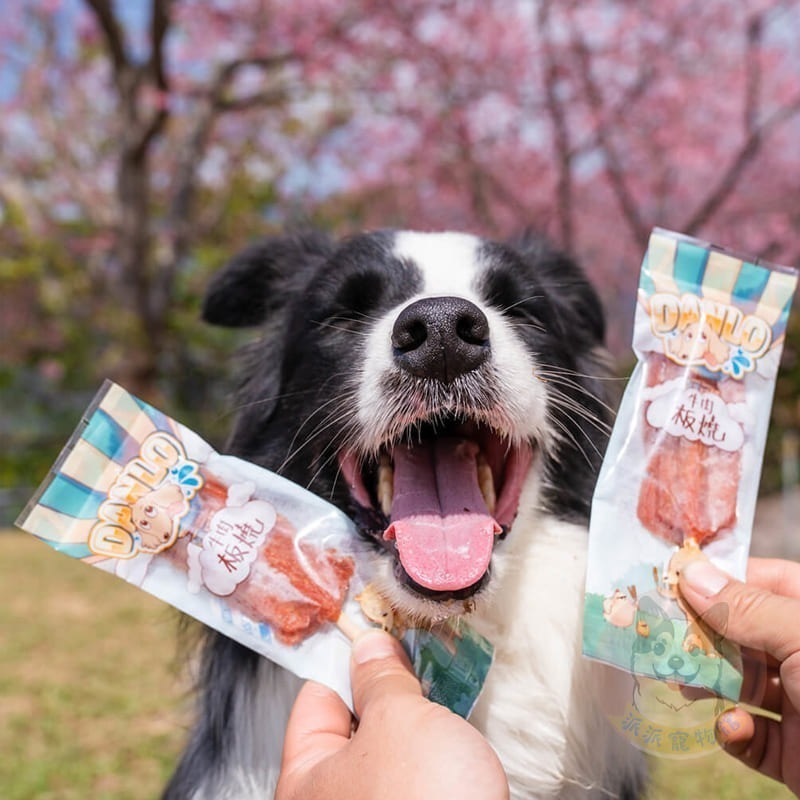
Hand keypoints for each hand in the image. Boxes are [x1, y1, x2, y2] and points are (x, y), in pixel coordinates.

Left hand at [276, 630, 508, 799]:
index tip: (378, 627)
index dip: (347, 658)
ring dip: (418, 717)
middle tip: (418, 655)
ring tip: (445, 685)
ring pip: (392, 747)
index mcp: (306, 780)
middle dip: (387, 688)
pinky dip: (436, 747)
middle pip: (354, 722)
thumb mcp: (399, 721)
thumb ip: (381, 678)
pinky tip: (457, 730)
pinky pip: (418, 771)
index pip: (316, 697)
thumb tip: (369, 646)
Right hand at [679, 557, 799, 795]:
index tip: (669, 583)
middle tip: (660, 635)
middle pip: (741, 633)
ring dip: (707, 683)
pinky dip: (733, 731)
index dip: (716, 580)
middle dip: (700, 635)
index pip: (761, 582)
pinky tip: (734, 728)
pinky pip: (749, 735)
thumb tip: (692, 574)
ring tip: (683, 682)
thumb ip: (748, 608)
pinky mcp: (793, 754)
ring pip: (738, 683)